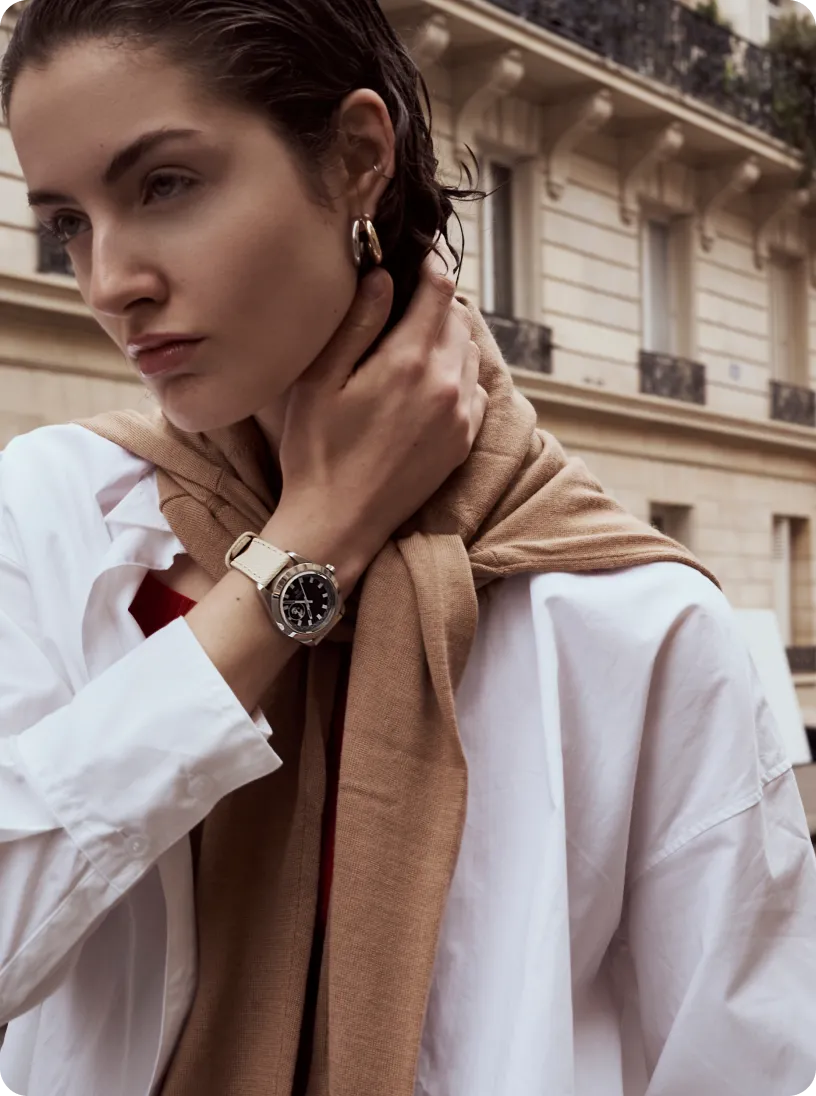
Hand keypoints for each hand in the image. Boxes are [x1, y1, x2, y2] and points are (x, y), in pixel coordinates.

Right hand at [269, 252, 486, 592]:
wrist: (339, 522)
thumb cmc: (317, 451)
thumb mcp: (320, 381)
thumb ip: (357, 324)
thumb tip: (384, 278)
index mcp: (409, 362)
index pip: (439, 292)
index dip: (430, 267)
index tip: (417, 258)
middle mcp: (446, 385)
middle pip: (458, 320)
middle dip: (437, 302)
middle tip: (410, 298)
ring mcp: (461, 416)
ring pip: (470, 353)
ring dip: (450, 337)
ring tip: (418, 338)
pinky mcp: (464, 442)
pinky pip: (476, 390)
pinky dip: (460, 375)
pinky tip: (431, 382)